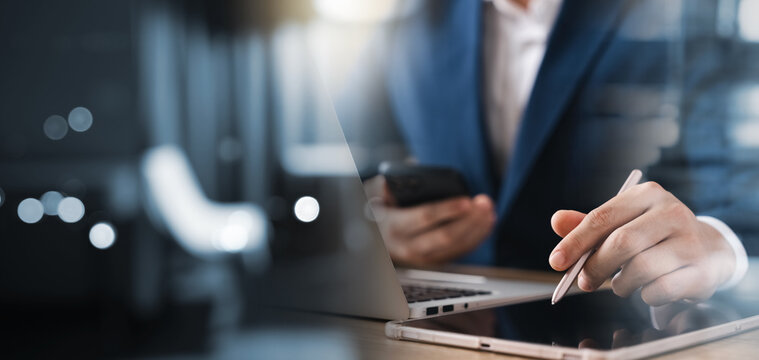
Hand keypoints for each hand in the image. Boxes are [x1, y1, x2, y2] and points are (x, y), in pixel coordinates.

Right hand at [365, 176, 495, 265]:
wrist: (374, 236)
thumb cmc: (379, 208)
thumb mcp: (375, 193)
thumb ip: (389, 183)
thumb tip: (412, 168)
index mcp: (394, 226)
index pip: (423, 218)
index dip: (446, 209)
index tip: (466, 200)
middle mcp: (408, 247)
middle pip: (445, 237)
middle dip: (468, 220)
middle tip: (484, 202)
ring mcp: (423, 258)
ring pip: (456, 246)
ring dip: (477, 228)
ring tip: (489, 209)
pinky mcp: (435, 262)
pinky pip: (460, 251)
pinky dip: (476, 237)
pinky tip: (487, 222)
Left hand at [548, 181, 735, 305]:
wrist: (707, 249)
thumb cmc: (654, 236)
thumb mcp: (622, 223)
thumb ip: (588, 225)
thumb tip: (556, 221)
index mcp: (647, 194)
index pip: (602, 217)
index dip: (575, 242)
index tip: (556, 262)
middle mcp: (672, 212)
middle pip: (621, 243)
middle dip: (595, 267)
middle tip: (584, 282)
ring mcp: (691, 240)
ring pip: (640, 268)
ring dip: (621, 283)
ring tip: (622, 283)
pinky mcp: (702, 269)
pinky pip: (661, 289)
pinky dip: (645, 295)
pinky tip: (647, 289)